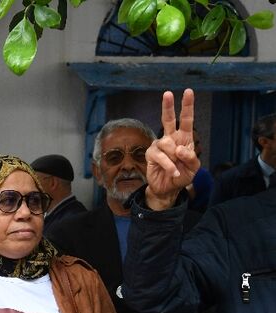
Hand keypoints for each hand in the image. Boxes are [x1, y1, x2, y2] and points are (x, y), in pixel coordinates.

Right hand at [145, 89, 199, 209]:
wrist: (169, 188)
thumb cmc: (183, 175)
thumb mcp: (194, 168)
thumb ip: (191, 157)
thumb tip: (179, 148)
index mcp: (184, 138)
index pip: (186, 119)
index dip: (187, 106)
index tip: (188, 91)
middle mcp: (171, 139)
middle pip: (168, 119)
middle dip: (168, 106)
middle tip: (167, 93)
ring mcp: (159, 146)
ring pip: (166, 143)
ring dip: (174, 158)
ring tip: (177, 169)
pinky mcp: (151, 155)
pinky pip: (160, 156)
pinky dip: (169, 165)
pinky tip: (173, 172)